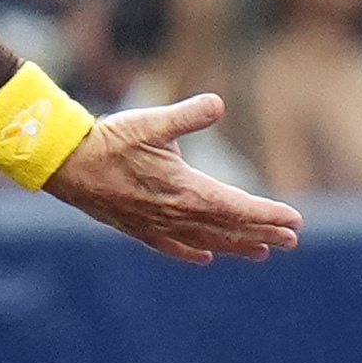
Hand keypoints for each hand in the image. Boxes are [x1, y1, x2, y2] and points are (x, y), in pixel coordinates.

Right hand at [43, 94, 305, 263]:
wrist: (66, 165)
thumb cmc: (110, 140)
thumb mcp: (152, 122)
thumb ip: (188, 115)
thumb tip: (218, 104)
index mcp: (184, 190)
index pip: (237, 206)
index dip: (268, 214)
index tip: (295, 219)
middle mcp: (175, 214)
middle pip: (228, 228)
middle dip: (263, 233)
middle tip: (292, 240)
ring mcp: (156, 225)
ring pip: (206, 241)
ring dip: (236, 246)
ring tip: (263, 252)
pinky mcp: (138, 228)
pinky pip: (172, 246)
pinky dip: (193, 252)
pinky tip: (207, 258)